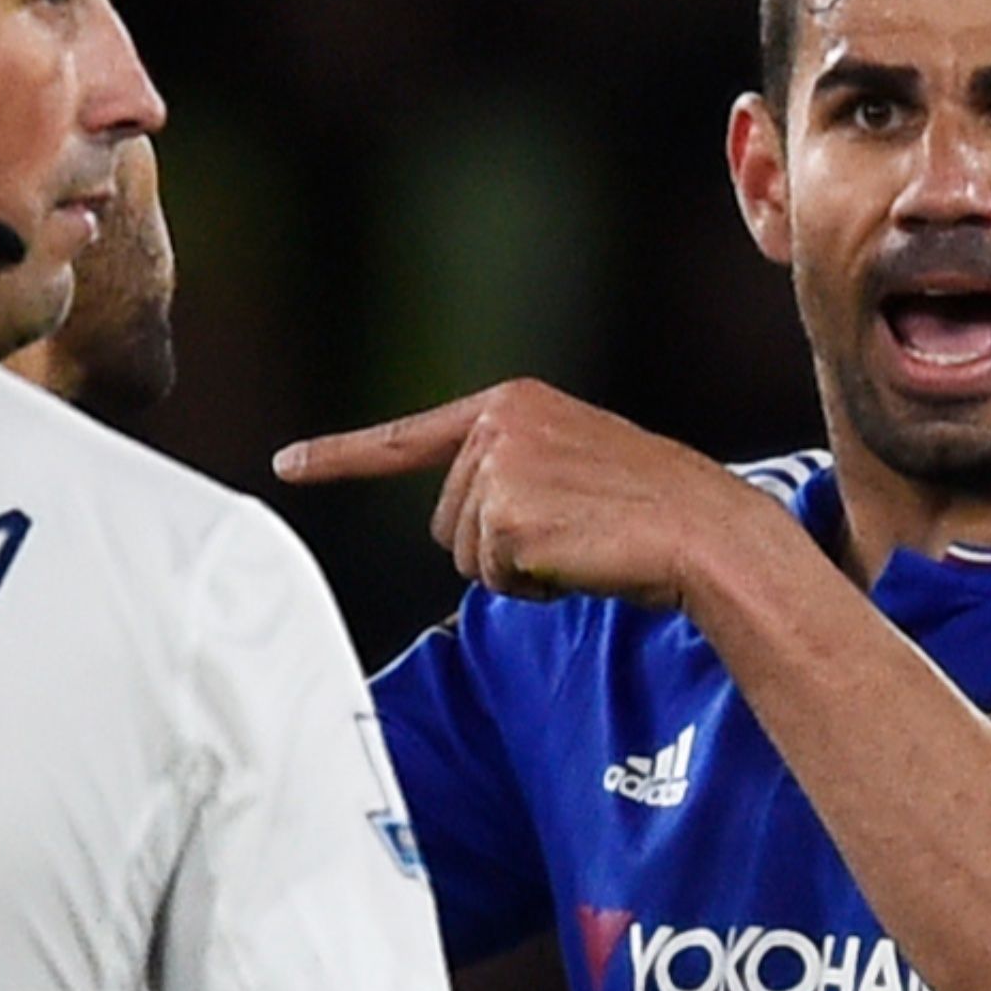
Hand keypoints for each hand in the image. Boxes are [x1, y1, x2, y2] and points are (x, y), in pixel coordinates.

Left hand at [274, 378, 780, 606]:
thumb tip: (467, 528)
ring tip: (580, 543)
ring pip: (462, 554)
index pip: (407, 436)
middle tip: (570, 534)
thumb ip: (513, 475)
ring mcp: (498, 466)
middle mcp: (496, 425)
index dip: (339, 455)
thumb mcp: (574, 464)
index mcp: (510, 404)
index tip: (286, 464)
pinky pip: (488, 578)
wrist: (704, 530)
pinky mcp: (506, 513)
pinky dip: (530, 586)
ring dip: (514, 569)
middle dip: (495, 547)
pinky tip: (578, 559)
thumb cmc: (651, 510)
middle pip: (443, 520)